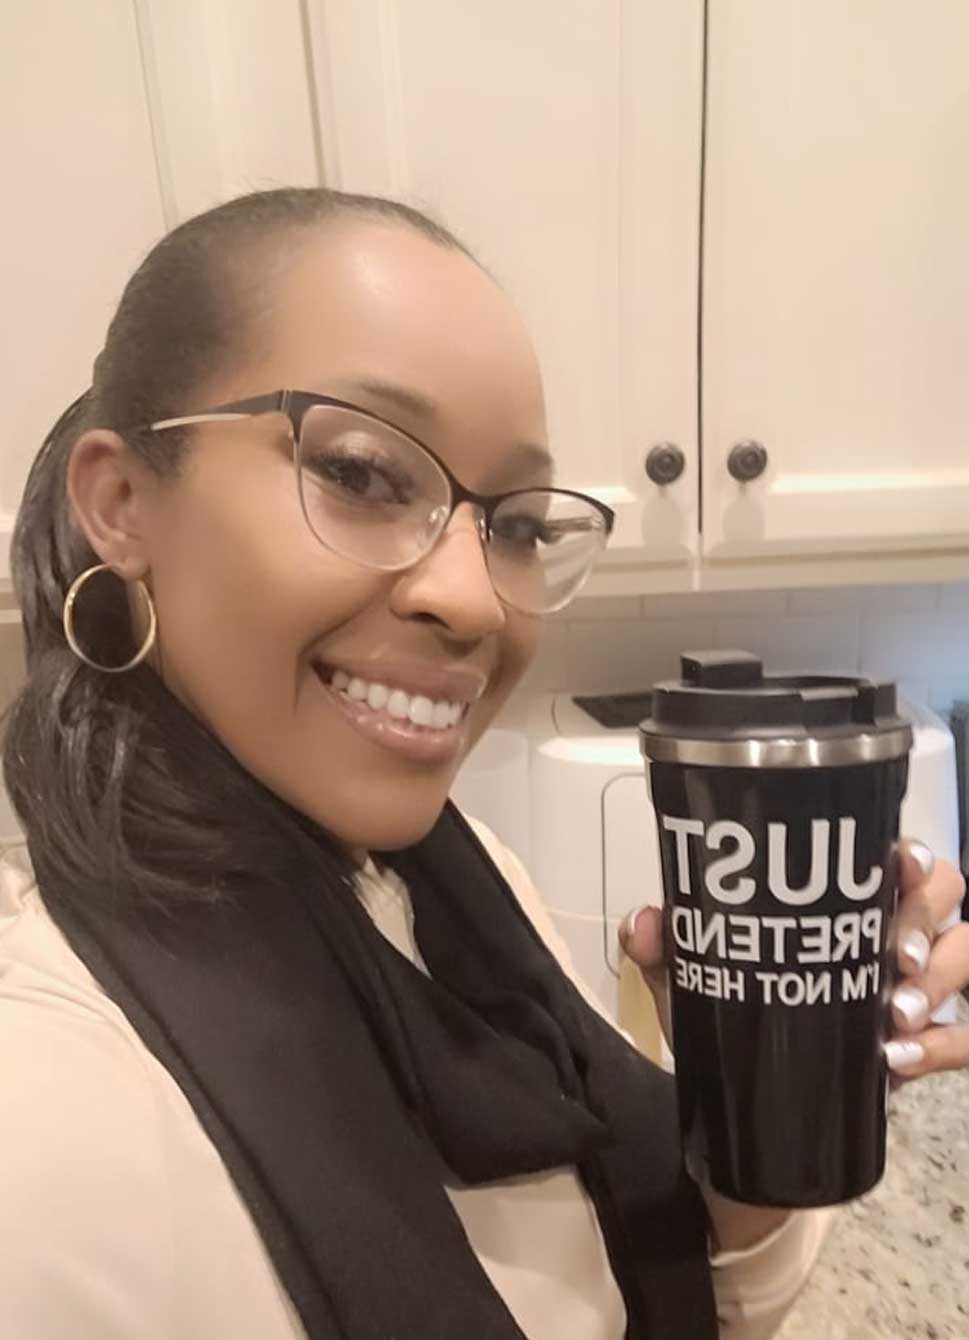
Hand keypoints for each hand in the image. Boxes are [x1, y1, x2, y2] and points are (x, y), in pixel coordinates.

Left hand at [617, 839, 968, 1075]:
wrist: (747, 1097)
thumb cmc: (735, 1009)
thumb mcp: (693, 978)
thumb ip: (664, 948)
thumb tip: (641, 924)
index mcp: (846, 899)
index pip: (900, 858)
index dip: (913, 857)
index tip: (901, 867)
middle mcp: (892, 932)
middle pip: (946, 899)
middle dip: (924, 922)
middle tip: (892, 960)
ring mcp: (917, 988)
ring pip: (964, 959)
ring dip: (938, 983)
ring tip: (892, 1015)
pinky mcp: (927, 1045)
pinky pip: (962, 1040)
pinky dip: (940, 1048)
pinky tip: (897, 1060)